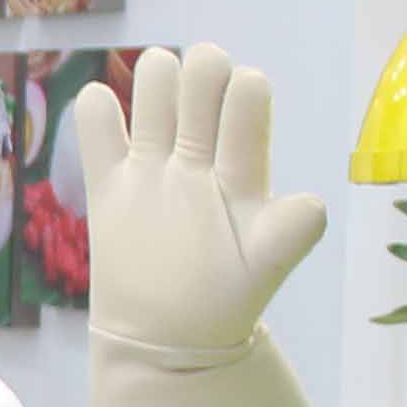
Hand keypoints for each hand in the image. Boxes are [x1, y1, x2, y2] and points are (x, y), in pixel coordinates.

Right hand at [75, 43, 326, 362]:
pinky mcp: (110, 186)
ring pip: (154, 89)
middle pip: (201, 79)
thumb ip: (288, 233)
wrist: (168, 337)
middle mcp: (199, 157)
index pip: (246, 99)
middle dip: (203, 68)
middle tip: (198, 89)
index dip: (245, 89)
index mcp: (241, 168)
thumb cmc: (225, 296)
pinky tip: (101, 111)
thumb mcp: (264, 266)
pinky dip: (95, 110)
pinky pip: (97, 130)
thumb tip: (311, 206)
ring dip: (157, 76)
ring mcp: (153, 168)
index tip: (242, 96)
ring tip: (157, 96)